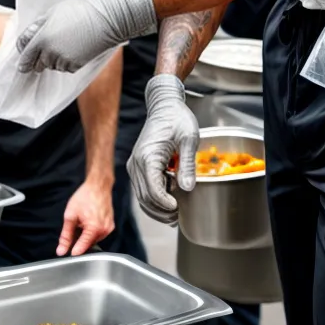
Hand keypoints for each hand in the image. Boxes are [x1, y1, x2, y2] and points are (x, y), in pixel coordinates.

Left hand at [16, 0, 155, 72]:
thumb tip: (28, 37)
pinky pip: (66, 68)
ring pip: (52, 66)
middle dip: (40, 58)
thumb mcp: (55, 11)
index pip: (25, 56)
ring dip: (54, 59)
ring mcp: (65, 60)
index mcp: (43, 38)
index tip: (25, 59)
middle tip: (48, 48)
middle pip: (38, 63)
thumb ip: (38, 25)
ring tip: (66, 44)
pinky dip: (67, 62)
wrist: (111, 18)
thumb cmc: (84, 9)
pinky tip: (75, 49)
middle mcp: (51, 53)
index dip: (23, 58)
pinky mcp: (77, 65)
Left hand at [58, 176, 113, 255]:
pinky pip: (99, 235)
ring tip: (82, 222)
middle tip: (74, 229)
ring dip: (86, 237)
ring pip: (93, 241)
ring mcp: (109, 228)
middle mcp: (104, 230)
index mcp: (94, 228)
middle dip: (79, 242)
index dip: (71, 250)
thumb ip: (65, 236)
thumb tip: (61, 250)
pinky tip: (88, 222)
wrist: (98, 186)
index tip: (65, 249)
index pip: (81, 249)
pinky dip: (92, 232)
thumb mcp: (70, 216)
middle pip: (87, 246)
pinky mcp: (111, 225)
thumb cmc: (85, 197)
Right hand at [128, 75, 198, 224]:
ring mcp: (135, 166)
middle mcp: (136, 164)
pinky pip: (143, 187)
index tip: (178, 209)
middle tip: (177, 217)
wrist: (165, 106)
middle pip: (144, 197)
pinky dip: (154, 197)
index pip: (152, 190)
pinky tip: (169, 200)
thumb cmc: (178, 119)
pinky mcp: (138, 166)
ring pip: (141, 196)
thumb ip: (188, 164)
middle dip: (160, 211)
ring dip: (156, 207)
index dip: (164, 204)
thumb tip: (187, 189)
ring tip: (174, 214)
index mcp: (147, 157)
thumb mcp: (189, 139)